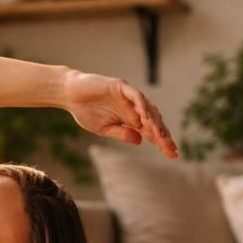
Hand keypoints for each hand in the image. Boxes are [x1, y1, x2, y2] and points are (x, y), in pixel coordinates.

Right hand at [63, 70, 178, 159]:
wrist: (70, 95)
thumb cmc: (85, 111)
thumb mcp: (103, 129)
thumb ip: (122, 134)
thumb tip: (140, 141)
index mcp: (130, 119)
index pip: (150, 132)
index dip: (162, 143)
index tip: (172, 155)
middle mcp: (134, 107)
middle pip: (154, 122)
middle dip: (164, 136)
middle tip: (172, 149)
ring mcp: (129, 96)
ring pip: (148, 109)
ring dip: (156, 124)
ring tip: (163, 138)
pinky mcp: (121, 87)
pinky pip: (136, 97)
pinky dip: (143, 106)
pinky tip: (147, 119)